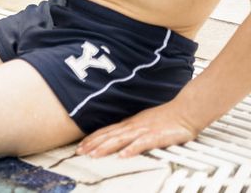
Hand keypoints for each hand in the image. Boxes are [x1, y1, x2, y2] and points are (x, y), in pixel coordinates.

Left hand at [76, 103, 200, 157]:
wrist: (186, 110)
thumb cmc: (166, 117)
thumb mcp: (143, 122)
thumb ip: (131, 129)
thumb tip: (118, 136)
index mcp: (130, 124)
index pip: (107, 131)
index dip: (93, 138)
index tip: (80, 145)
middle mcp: (133, 126)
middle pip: (109, 136)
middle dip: (93, 144)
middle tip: (80, 152)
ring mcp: (144, 130)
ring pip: (121, 139)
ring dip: (106, 147)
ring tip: (94, 155)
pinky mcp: (157, 136)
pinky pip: (142, 144)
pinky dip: (132, 149)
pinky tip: (123, 156)